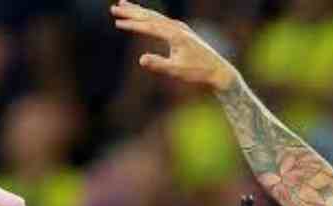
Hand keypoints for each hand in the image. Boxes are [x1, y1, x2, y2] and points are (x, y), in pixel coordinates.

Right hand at [112, 1, 238, 91]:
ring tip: (124, 6)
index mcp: (174, 34)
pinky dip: (149, 17)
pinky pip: (161, 21)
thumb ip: (158, 64)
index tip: (117, 23)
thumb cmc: (197, 72)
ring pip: (155, 16)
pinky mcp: (182, 32)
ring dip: (139, 11)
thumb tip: (140, 59)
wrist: (218, 70)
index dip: (132, 24)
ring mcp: (180, 28)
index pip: (148, 26)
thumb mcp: (176, 71)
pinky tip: (144, 18)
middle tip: (114, 8)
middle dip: (131, 12)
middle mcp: (177, 27)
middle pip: (150, 16)